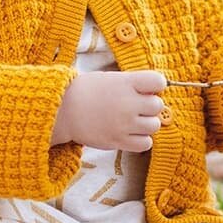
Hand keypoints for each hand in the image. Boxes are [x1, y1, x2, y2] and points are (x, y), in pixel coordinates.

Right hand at [52, 70, 166, 151]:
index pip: (158, 81)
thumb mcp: (110, 79)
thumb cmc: (85, 91)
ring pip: (154, 126)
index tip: (146, 88)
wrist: (63, 110)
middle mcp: (128, 103)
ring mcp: (124, 124)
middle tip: (137, 106)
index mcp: (125, 83)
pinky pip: (146, 143)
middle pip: (157, 105)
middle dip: (149, 106)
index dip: (155, 85)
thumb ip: (132, 84)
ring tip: (132, 120)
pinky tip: (130, 133)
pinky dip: (141, 140)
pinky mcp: (119, 141)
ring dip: (146, 123)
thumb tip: (153, 92)